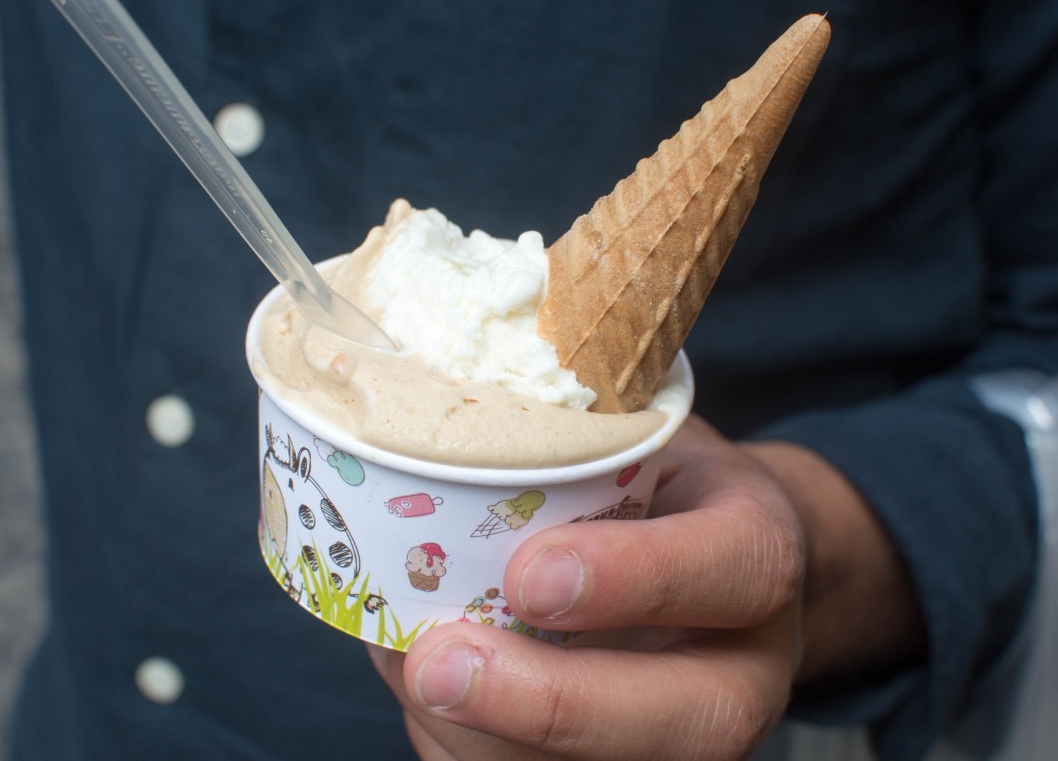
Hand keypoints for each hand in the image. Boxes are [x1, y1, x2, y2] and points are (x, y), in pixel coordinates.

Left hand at [368, 417, 924, 759]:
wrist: (689, 546)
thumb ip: (569, 451)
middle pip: (691, 723)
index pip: (736, 569)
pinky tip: (422, 688)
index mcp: (758, 556)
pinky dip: (461, 744)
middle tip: (437, 665)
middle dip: (550, 705)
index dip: (633, 579)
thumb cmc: (644, 481)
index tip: (528, 575)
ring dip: (480, 734)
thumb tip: (432, 463)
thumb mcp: (629, 433)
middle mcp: (745, 665)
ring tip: (406, 661)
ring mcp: (689, 732)